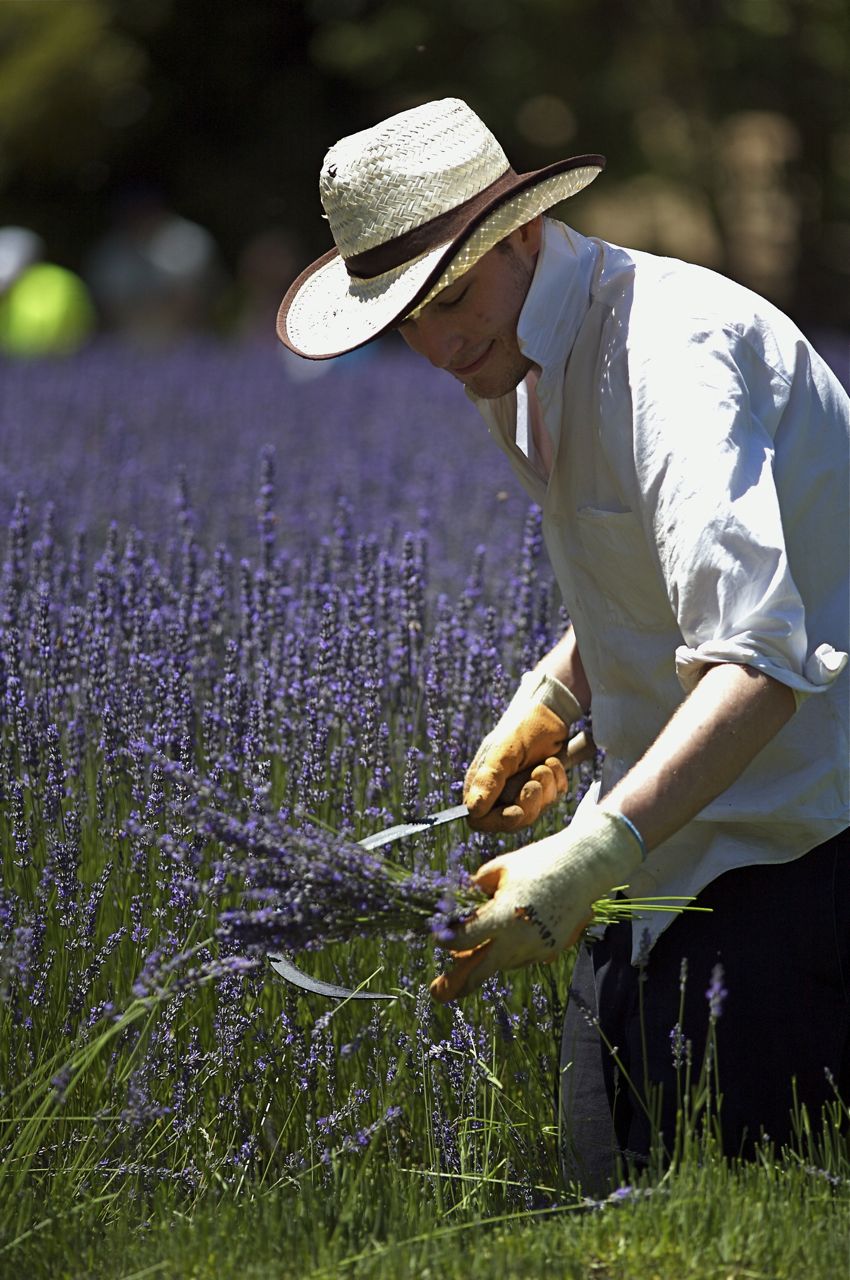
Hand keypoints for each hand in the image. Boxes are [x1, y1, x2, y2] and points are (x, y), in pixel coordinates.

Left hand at [431, 808, 644, 1001]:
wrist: (583, 868)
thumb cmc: (537, 862)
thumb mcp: (499, 868)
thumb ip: (476, 890)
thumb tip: (458, 905)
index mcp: (502, 916)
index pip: (464, 938)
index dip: (446, 940)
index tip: (436, 938)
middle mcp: (518, 939)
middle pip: (480, 971)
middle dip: (455, 984)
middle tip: (435, 992)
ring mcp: (536, 948)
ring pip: (499, 964)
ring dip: (480, 964)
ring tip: (462, 958)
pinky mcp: (550, 950)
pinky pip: (520, 957)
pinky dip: (505, 953)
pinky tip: (500, 941)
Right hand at [464, 670, 581, 831]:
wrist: (551, 711)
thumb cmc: (522, 726)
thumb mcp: (503, 751)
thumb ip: (489, 779)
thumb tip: (472, 809)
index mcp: (482, 784)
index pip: (480, 819)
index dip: (498, 821)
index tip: (516, 811)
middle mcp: (500, 791)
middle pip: (512, 821)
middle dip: (529, 802)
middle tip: (535, 780)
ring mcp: (522, 791)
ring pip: (535, 811)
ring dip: (545, 788)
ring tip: (545, 764)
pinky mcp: (543, 788)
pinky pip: (553, 800)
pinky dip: (557, 782)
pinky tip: (553, 763)